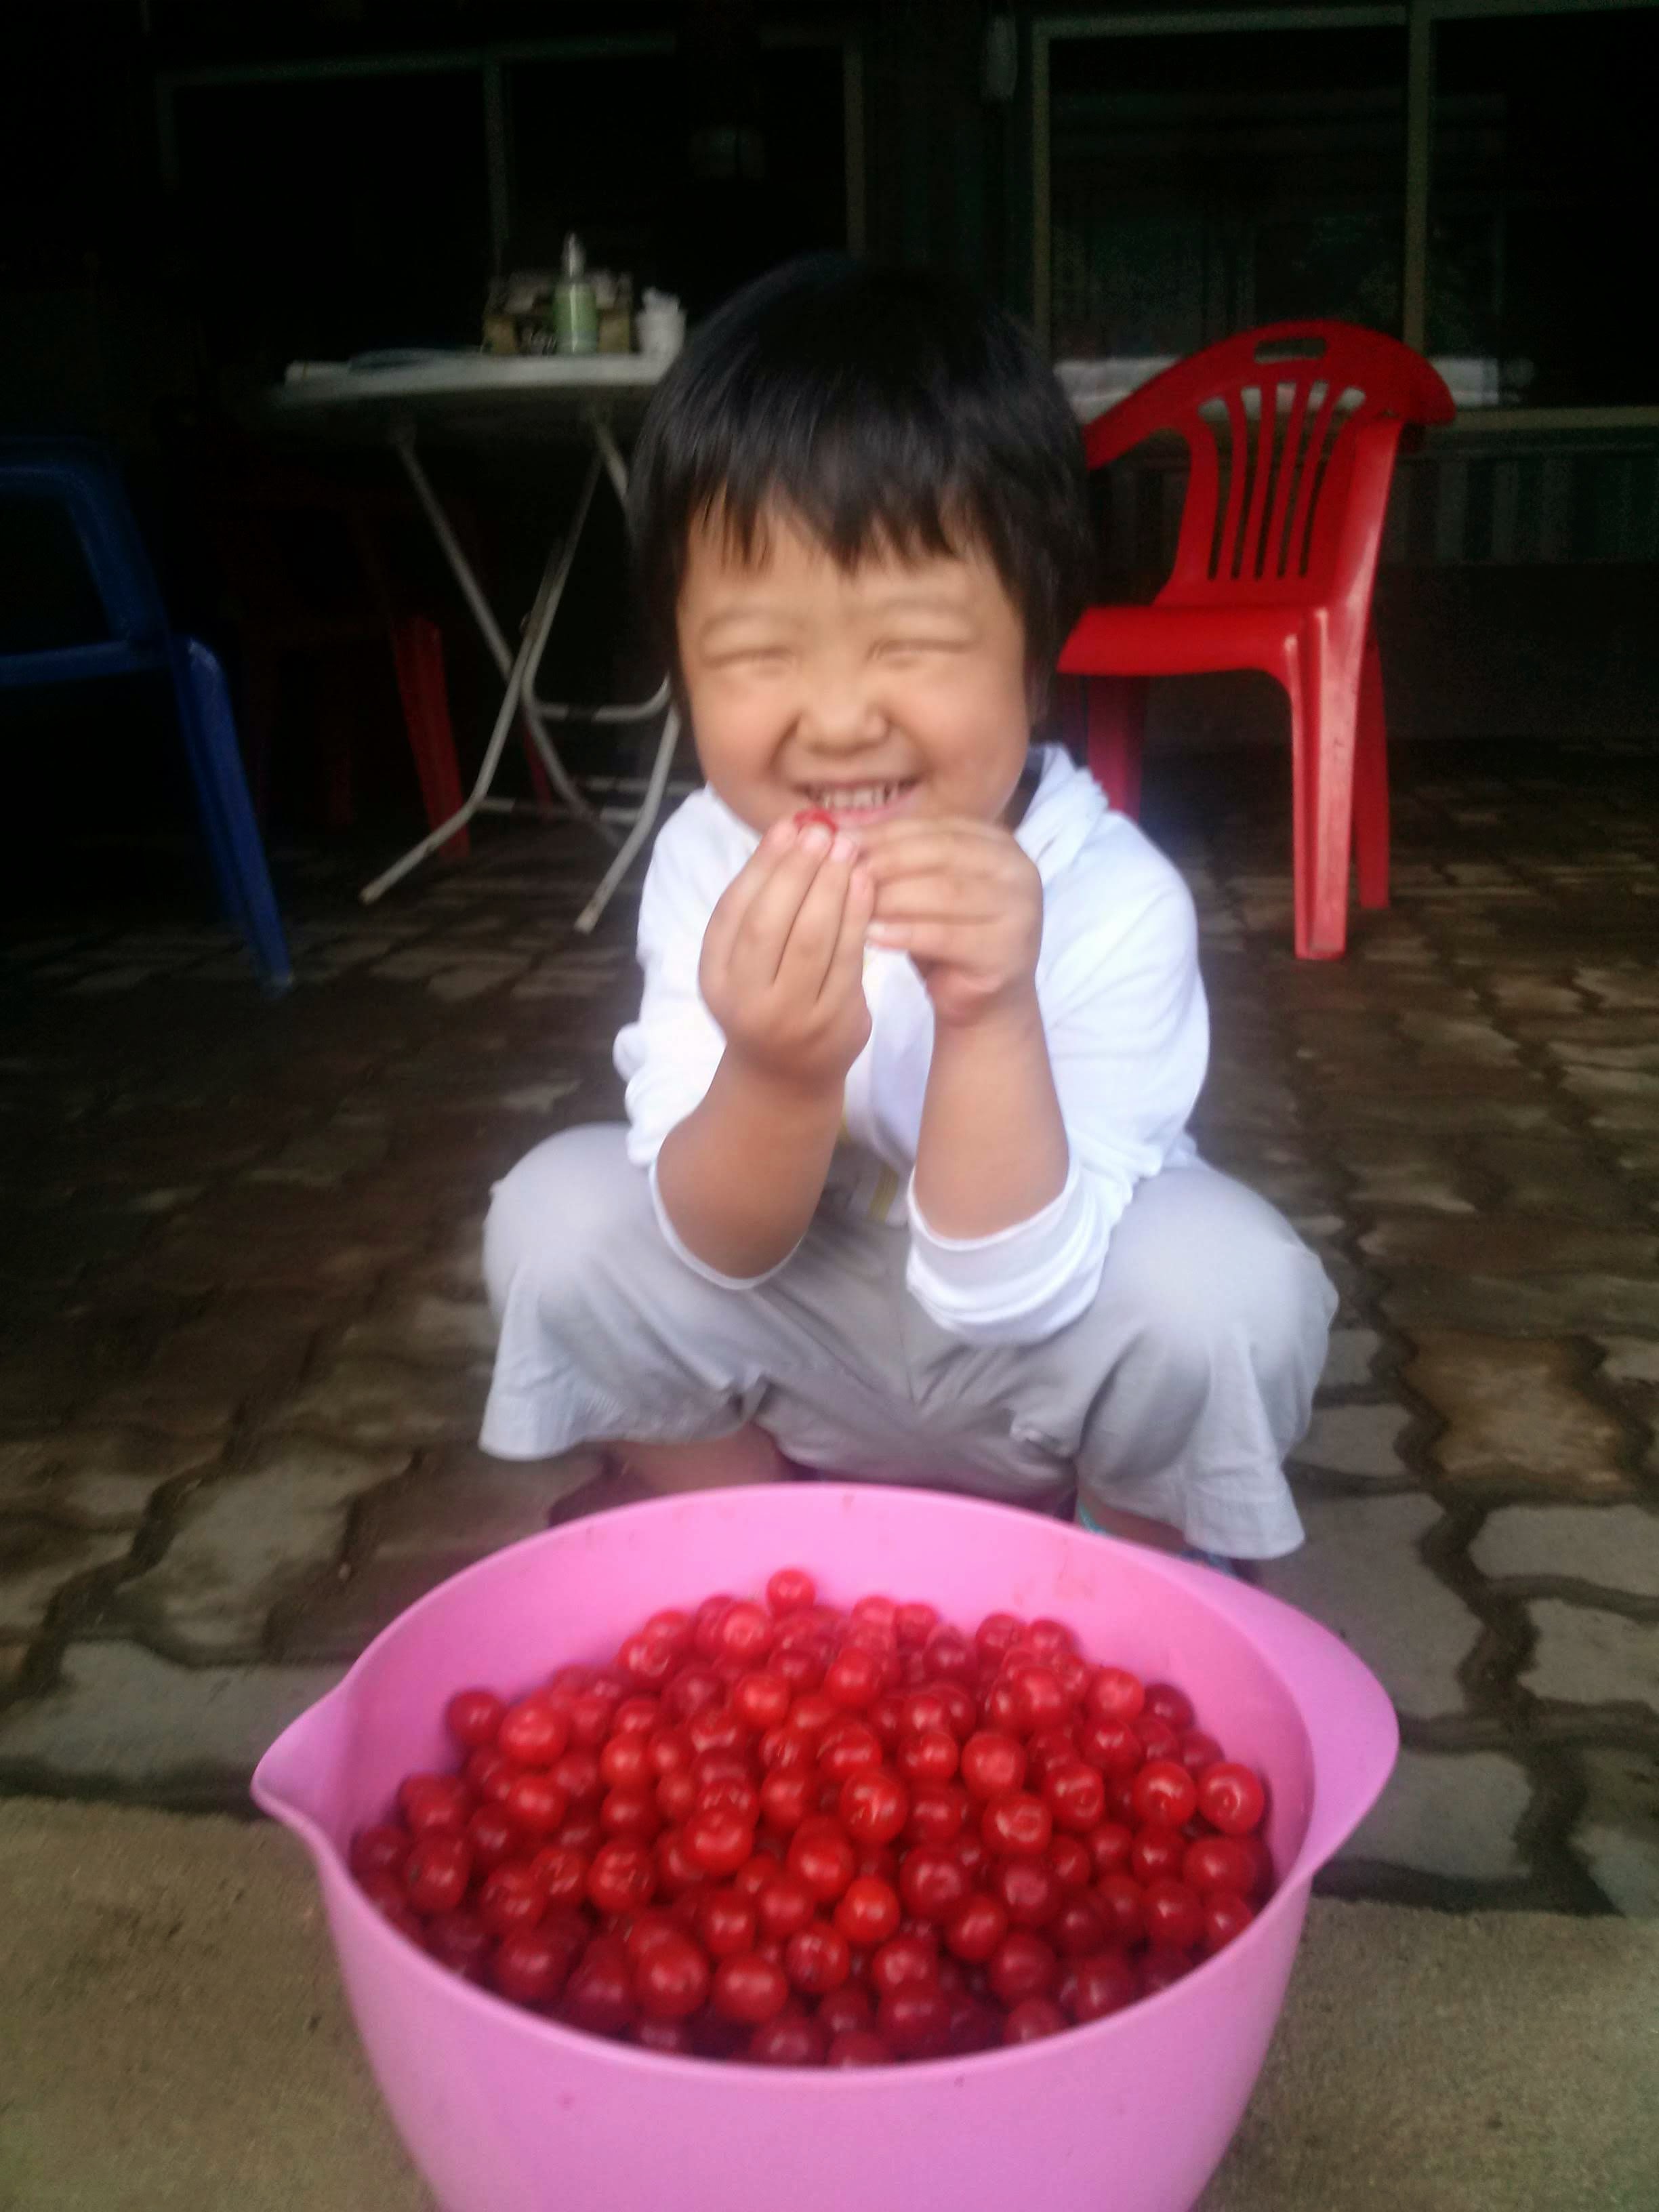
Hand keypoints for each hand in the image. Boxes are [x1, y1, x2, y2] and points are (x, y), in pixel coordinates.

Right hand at [699, 817, 874, 1094]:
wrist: (785, 1076)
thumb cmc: (766, 999)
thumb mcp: (743, 959)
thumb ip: (759, 903)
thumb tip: (788, 831)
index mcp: (715, 976)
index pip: (735, 910)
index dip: (763, 864)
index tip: (789, 828)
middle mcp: (745, 1000)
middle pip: (770, 924)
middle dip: (798, 872)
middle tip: (823, 835)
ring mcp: (791, 1017)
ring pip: (811, 941)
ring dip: (832, 888)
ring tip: (848, 850)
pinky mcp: (834, 1025)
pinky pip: (847, 961)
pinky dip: (857, 917)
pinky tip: (865, 886)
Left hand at [858, 817, 1041, 1028]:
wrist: (985, 1004)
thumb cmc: (947, 941)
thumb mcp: (921, 891)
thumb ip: (896, 860)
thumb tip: (841, 832)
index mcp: (998, 844)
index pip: (935, 828)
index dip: (885, 833)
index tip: (840, 841)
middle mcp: (1018, 870)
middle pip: (941, 854)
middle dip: (887, 860)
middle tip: (843, 870)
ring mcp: (1020, 910)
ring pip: (944, 892)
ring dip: (891, 896)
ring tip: (850, 903)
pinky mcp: (1008, 951)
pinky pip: (946, 936)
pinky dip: (905, 933)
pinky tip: (871, 936)